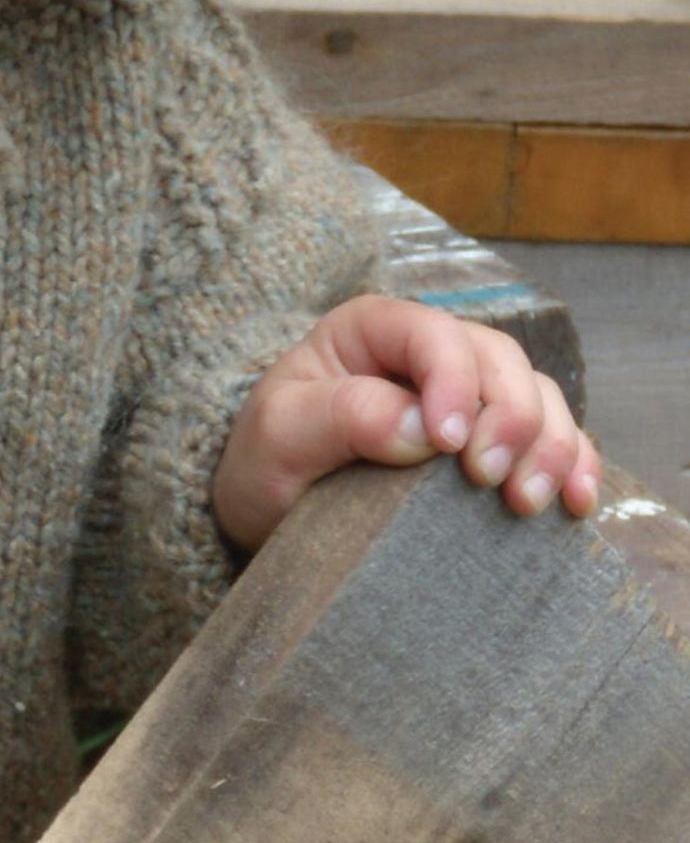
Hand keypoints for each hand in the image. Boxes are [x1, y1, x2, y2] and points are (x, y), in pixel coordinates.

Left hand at [211, 294, 601, 553]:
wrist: (270, 511)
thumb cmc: (267, 460)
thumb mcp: (280, 435)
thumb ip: (342, 417)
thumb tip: (421, 427)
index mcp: (371, 330)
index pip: (431, 333)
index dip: (454, 382)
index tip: (449, 446)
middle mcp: (425, 354)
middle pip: (498, 361)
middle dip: (511, 418)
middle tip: (491, 481)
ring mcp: (466, 398)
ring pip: (537, 395)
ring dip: (549, 445)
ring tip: (529, 501)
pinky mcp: (490, 444)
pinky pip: (552, 438)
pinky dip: (573, 465)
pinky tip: (575, 502)